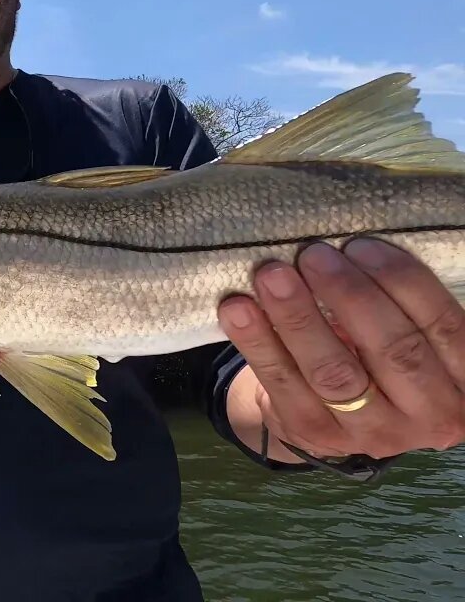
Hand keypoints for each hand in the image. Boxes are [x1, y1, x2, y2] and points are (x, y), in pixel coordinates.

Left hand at [218, 238, 464, 460]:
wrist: (334, 414)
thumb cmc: (377, 353)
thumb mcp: (408, 332)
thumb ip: (396, 303)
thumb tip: (351, 246)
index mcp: (464, 380)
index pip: (443, 325)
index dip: (401, 281)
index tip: (360, 244)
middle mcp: (430, 414)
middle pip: (393, 350)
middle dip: (349, 296)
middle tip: (313, 254)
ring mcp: (371, 431)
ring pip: (334, 372)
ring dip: (299, 318)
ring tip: (272, 275)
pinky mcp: (314, 433)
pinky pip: (282, 382)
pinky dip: (257, 341)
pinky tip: (237, 308)